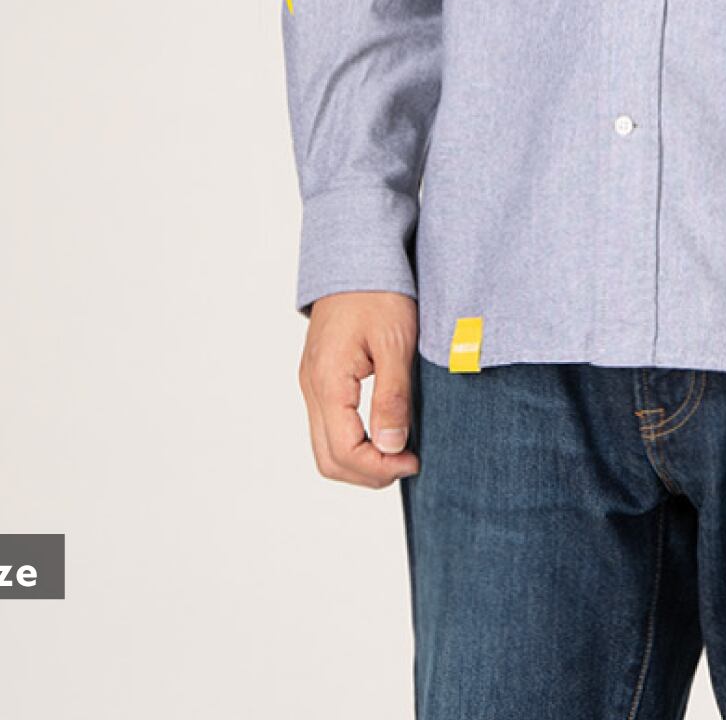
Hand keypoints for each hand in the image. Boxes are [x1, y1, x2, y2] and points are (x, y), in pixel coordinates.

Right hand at [299, 290, 421, 485]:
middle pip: (328, 459)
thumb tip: (393, 448)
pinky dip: (352, 441)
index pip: (344, 452)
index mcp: (328, 380)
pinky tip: (383, 430)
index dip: (379, 468)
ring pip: (325, 446)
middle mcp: (312, 386)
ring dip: (360, 459)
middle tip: (408, 463)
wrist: (357, 253)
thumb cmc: (379, 291)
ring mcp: (312, 382)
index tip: (413, 461)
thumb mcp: (395, 343)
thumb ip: (392, 398)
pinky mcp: (320, 376)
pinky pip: (328, 425)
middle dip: (368, 473)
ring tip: (400, 450)